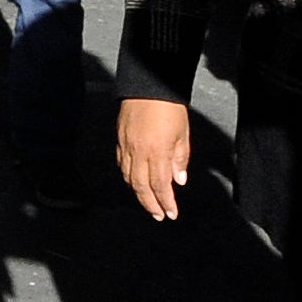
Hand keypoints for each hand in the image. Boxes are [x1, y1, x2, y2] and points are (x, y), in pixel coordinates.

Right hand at [116, 98, 190, 220]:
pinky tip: (133, 180)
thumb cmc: (169, 108)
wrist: (147, 85)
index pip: (160, 185)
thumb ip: (179, 159)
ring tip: (147, 202)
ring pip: (128, 177)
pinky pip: (122, 164)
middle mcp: (138, 152)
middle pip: (141, 186)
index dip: (165, 202)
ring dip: (138, 193)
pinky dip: (127, 176)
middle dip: (150, 203)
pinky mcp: (119, 139)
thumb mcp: (182, 135)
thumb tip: (178, 179)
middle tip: (158, 215)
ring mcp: (126, 146)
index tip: (171, 213)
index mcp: (156, 152)